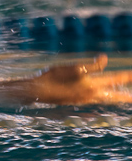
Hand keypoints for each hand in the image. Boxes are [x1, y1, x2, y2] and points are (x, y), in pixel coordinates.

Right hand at [10, 54, 131, 104]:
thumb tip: (105, 59)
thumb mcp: (73, 67)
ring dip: (117, 98)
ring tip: (125, 98)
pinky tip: (103, 97)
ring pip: (106, 99)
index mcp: (91, 85)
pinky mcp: (77, 101)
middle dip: (127, 96)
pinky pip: (97, 101)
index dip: (127, 76)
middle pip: (114, 96)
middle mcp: (91, 95)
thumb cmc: (53, 77)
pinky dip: (105, 99)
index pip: (115, 79)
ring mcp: (84, 99)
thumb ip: (92, 66)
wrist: (38, 91)